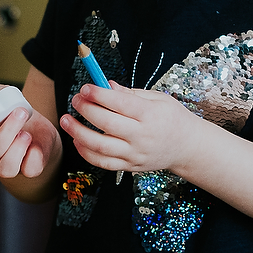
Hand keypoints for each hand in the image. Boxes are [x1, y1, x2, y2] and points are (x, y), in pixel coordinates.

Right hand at [0, 83, 62, 179]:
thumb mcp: (9, 100)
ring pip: (6, 168)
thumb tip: (1, 93)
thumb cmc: (18, 115)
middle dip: (7, 131)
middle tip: (20, 112)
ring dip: (17, 148)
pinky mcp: (29, 169)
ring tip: (26, 134)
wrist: (40, 132)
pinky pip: (29, 170)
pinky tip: (36, 145)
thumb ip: (0, 94)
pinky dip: (33, 156)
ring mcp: (11, 165)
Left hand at [62, 82, 207, 175]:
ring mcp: (135, 154)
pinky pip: (102, 162)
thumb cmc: (172, 118)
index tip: (85, 87)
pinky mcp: (130, 167)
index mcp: (150, 115)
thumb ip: (130, 93)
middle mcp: (142, 136)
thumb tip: (104, 85)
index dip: (99, 94)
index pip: (120, 103)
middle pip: (106, 123)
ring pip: (100, 146)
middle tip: (76, 99)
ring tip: (66, 120)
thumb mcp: (158, 99)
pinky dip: (86, 152)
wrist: (187, 147)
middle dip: (85, 109)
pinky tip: (77, 140)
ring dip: (77, 132)